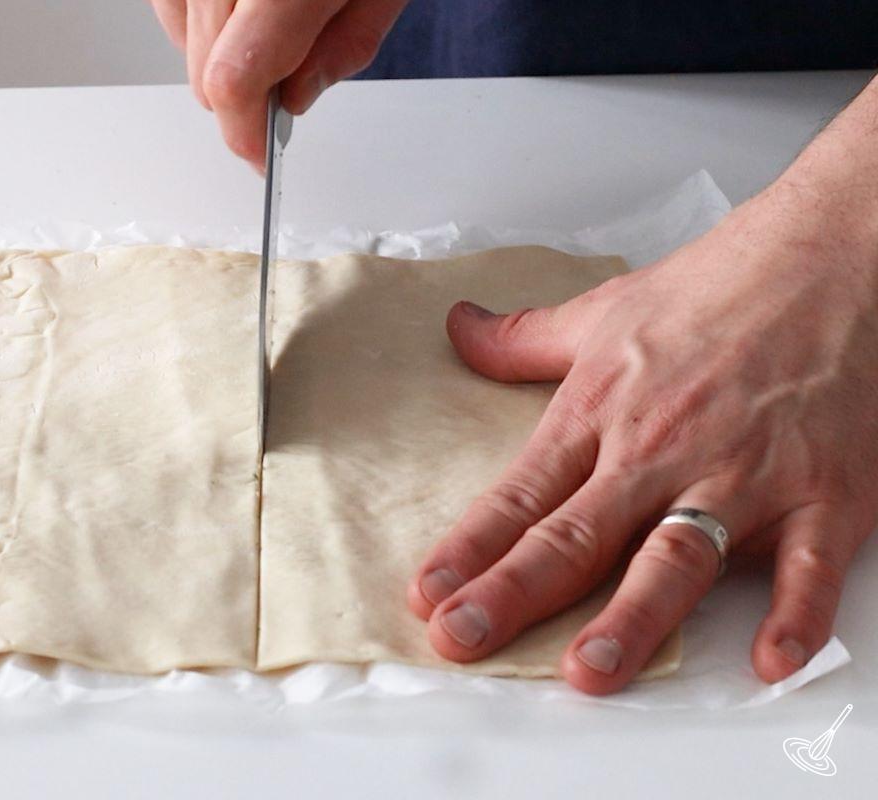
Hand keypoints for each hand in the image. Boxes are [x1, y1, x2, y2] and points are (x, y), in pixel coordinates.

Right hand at [148, 0, 406, 170]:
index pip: (235, 78)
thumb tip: (295, 97)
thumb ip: (346, 44)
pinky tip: (240, 0)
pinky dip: (198, 12)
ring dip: (221, 51)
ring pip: (181, 35)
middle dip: (245, 94)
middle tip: (287, 80)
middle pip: (204, 66)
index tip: (259, 153)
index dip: (245, 131)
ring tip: (275, 17)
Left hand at [405, 176, 877, 693]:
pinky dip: (793, 612)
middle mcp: (661, 450)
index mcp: (602, 412)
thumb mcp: (601, 310)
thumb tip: (460, 329)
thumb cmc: (717, 287)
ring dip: (632, 617)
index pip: (520, 493)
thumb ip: (523, 338)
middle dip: (512, 592)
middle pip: (575, 535)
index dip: (469, 547)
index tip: (427, 593)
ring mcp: (742, 474)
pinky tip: (769, 660)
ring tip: (588, 668)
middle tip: (462, 637)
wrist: (830, 254)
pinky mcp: (824, 490)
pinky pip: (808, 562)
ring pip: (675, 557)